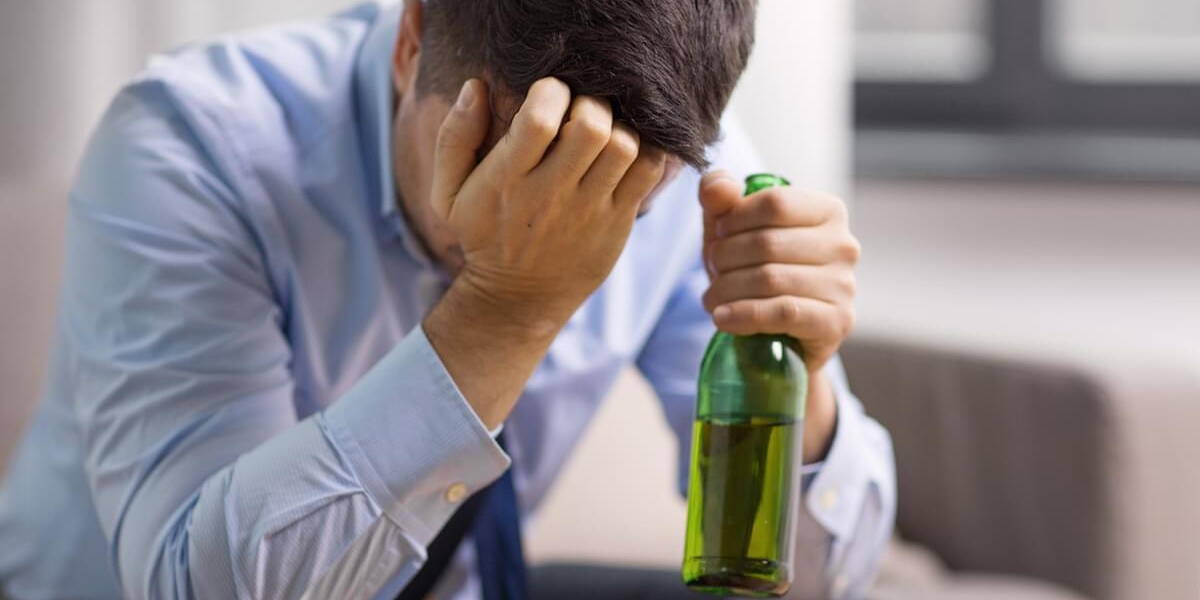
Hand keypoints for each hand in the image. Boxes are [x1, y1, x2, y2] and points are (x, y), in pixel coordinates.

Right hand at [432, 77, 666, 333]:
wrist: (517, 299)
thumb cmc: (484, 235)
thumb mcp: (448, 193)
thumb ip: (455, 137)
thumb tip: (476, 86)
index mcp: (507, 179)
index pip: (540, 118)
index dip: (551, 90)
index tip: (548, 94)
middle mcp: (551, 194)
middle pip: (592, 126)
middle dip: (591, 103)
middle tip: (581, 110)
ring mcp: (589, 210)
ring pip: (625, 145)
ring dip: (619, 126)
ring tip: (604, 131)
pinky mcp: (618, 222)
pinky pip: (649, 171)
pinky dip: (647, 149)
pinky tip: (626, 150)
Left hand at [698, 171, 860, 460]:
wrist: (776, 335)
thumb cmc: (754, 271)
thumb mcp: (731, 230)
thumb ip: (720, 199)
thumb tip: (719, 185)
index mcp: (827, 211)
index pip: (774, 202)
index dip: (734, 219)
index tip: (718, 236)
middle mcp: (844, 245)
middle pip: (767, 242)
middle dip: (725, 258)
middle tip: (712, 273)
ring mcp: (844, 285)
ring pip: (770, 279)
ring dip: (727, 290)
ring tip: (711, 299)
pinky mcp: (837, 322)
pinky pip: (784, 312)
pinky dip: (744, 315)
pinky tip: (723, 318)